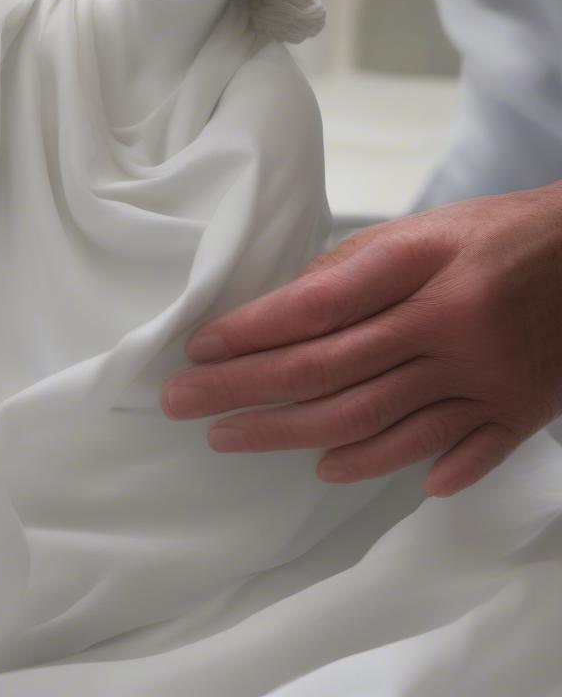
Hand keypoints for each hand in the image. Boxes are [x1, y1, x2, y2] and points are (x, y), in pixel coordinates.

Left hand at [160, 181, 561, 497]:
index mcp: (423, 267)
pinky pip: (450, 452)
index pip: (317, 307)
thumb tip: (271, 312)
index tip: (198, 349)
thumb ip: (347, 270)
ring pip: (373, 421)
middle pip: (329, 372)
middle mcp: (452, 326)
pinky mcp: (517, 413)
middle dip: (244, 391)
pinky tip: (334, 470)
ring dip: (292, 435)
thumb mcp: (418, 230)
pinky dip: (388, 465)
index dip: (249, 332)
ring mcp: (487, 378)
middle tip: (183, 403)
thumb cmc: (491, 235)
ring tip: (232, 437)